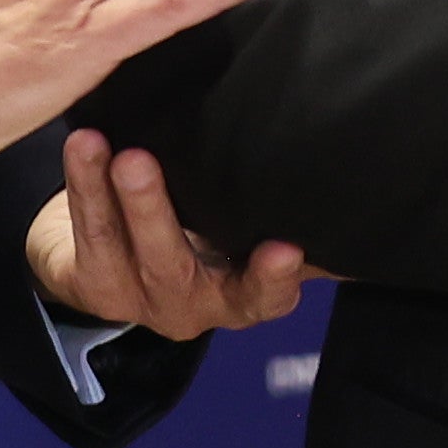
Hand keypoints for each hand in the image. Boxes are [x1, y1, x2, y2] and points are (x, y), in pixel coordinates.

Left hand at [23, 127, 315, 337]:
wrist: (110, 264)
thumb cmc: (197, 232)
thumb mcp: (241, 234)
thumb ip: (284, 217)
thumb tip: (365, 193)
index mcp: (239, 294)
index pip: (266, 295)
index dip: (274, 277)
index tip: (286, 249)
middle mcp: (190, 304)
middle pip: (174, 266)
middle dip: (155, 215)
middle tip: (140, 163)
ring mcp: (136, 297)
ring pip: (121, 245)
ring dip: (109, 194)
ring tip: (103, 148)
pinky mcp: (91, 284)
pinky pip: (86, 232)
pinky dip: (82, 185)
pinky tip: (83, 144)